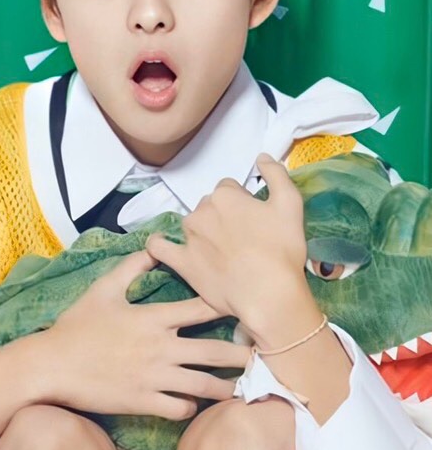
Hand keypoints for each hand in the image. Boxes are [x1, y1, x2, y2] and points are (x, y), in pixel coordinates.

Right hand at [28, 249, 250, 421]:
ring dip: (227, 386)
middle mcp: (161, 348)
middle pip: (214, 351)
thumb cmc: (77, 325)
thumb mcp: (103, 288)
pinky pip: (180, 409)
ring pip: (204, 385)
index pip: (203, 309)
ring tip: (244, 388)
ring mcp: (154, 378)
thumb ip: (132, 267)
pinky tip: (197, 404)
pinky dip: (192, 407)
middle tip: (263, 357)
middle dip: (242, 355)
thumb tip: (155, 247)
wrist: (51, 366)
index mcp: (154, 318)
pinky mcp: (143, 402)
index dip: (228, 308)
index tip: (247, 310)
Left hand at [145, 153, 315, 347]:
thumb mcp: (290, 203)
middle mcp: (201, 210)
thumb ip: (276, 174)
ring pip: (192, 224)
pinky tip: (162, 245)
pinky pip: (160, 248)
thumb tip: (261, 157)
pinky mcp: (182, 262)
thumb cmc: (282, 248)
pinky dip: (159, 244)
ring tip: (222, 252)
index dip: (244, 202)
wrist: (268, 292)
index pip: (229, 188)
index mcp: (225, 194)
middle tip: (244, 238)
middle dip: (224, 216)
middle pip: (210, 205)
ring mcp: (189, 237)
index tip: (256, 220)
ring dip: (203, 230)